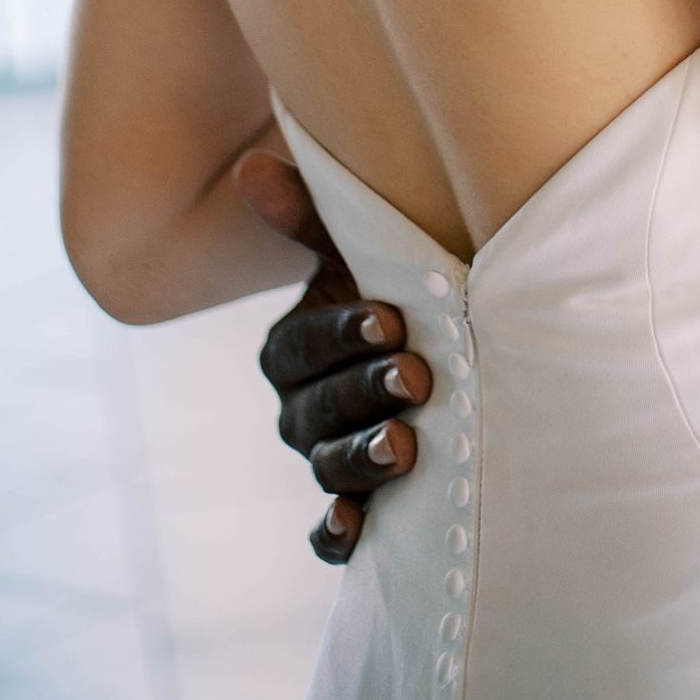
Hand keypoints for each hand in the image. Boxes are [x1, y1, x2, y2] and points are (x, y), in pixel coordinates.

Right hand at [235, 149, 432, 564]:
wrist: (450, 346)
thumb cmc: (402, 287)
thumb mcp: (361, 251)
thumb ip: (307, 217)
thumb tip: (250, 166)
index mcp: (293, 348)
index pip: (303, 346)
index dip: (342, 333)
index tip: (392, 317)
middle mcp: (300, 409)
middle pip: (315, 411)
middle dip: (364, 392)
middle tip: (417, 376)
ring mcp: (324, 460)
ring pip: (326, 468)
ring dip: (360, 460)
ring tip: (405, 446)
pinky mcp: (356, 505)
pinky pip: (329, 532)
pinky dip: (337, 533)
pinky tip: (356, 528)